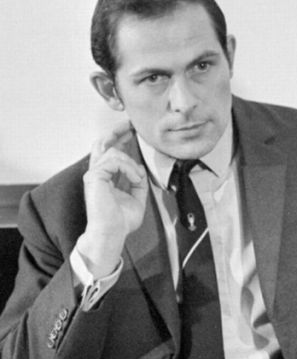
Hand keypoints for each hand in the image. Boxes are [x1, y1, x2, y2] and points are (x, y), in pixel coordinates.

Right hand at [77, 121, 148, 275]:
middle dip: (116, 132)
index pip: (110, 151)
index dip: (119, 138)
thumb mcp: (137, 197)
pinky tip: (134, 178)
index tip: (131, 130)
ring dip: (130, 162)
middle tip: (130, 125)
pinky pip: (114, 160)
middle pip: (102, 143)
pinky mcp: (94, 177)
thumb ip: (138, 181)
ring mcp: (94, 174)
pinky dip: (128, 167)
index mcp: (107, 177)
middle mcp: (98, 173)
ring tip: (137, 178)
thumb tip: (141, 168)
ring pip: (112, 152)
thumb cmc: (121, 220)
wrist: (112, 233)